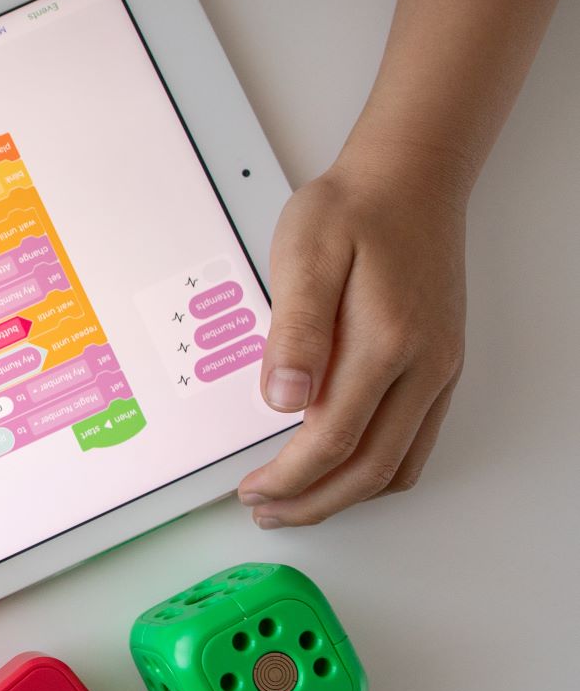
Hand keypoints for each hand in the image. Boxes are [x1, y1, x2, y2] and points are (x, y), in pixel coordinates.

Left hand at [238, 150, 466, 526]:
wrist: (409, 180)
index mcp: (385, 342)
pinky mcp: (440, 367)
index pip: (333, 439)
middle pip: (370, 470)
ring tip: (294, 500)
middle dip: (313, 502)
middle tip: (265, 510)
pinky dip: (375, 472)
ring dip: (345, 496)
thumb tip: (284, 399)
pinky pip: (415, 442)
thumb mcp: (306, 255)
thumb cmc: (352, 211)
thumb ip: (295, 330)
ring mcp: (438, 369)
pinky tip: (338, 469)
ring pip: (399, 465)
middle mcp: (423, 365)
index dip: (288, 477)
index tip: (251, 489)